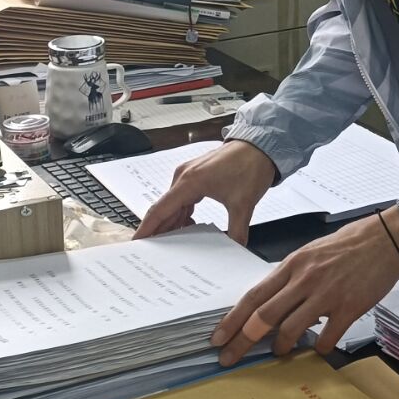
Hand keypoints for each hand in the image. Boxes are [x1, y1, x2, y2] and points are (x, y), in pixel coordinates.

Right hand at [135, 139, 278, 243]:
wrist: (262, 146)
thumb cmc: (250, 166)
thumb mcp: (243, 204)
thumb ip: (237, 231)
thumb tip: (234, 250)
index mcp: (189, 182)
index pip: (160, 210)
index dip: (147, 229)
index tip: (137, 243)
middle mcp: (184, 176)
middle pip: (164, 208)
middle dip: (158, 230)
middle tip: (153, 252)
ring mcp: (189, 174)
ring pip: (174, 204)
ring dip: (172, 222)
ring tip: (171, 245)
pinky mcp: (197, 175)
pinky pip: (183, 197)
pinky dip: (183, 213)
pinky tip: (188, 226)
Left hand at [211, 212, 398, 364]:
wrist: (386, 239)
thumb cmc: (349, 244)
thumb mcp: (311, 253)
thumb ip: (291, 277)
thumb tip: (271, 301)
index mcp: (293, 265)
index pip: (253, 296)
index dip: (232, 320)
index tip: (218, 338)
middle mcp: (305, 279)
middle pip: (264, 316)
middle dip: (242, 341)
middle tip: (229, 358)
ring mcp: (327, 294)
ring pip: (291, 329)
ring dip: (280, 346)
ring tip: (279, 352)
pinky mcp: (349, 308)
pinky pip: (327, 338)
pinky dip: (319, 348)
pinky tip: (319, 348)